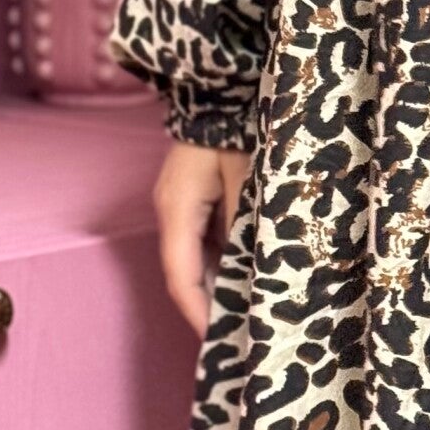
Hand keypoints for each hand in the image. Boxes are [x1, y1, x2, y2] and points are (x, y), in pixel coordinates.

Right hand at [154, 141, 249, 336]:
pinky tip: (247, 280)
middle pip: (186, 274)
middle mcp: (173, 212)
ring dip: (218, 288)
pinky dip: (224, 265)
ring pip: (196, 260)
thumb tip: (256, 268)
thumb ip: (248, 221)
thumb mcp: (248, 175)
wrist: (220, 85)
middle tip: (240, 341)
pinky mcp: (195, 199)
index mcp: (177, 210)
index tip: (219, 344)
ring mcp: (182, 206)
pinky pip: (206, 242)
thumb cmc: (235, 125)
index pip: (182, 278)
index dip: (200, 314)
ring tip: (247, 318)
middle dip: (210, 309)